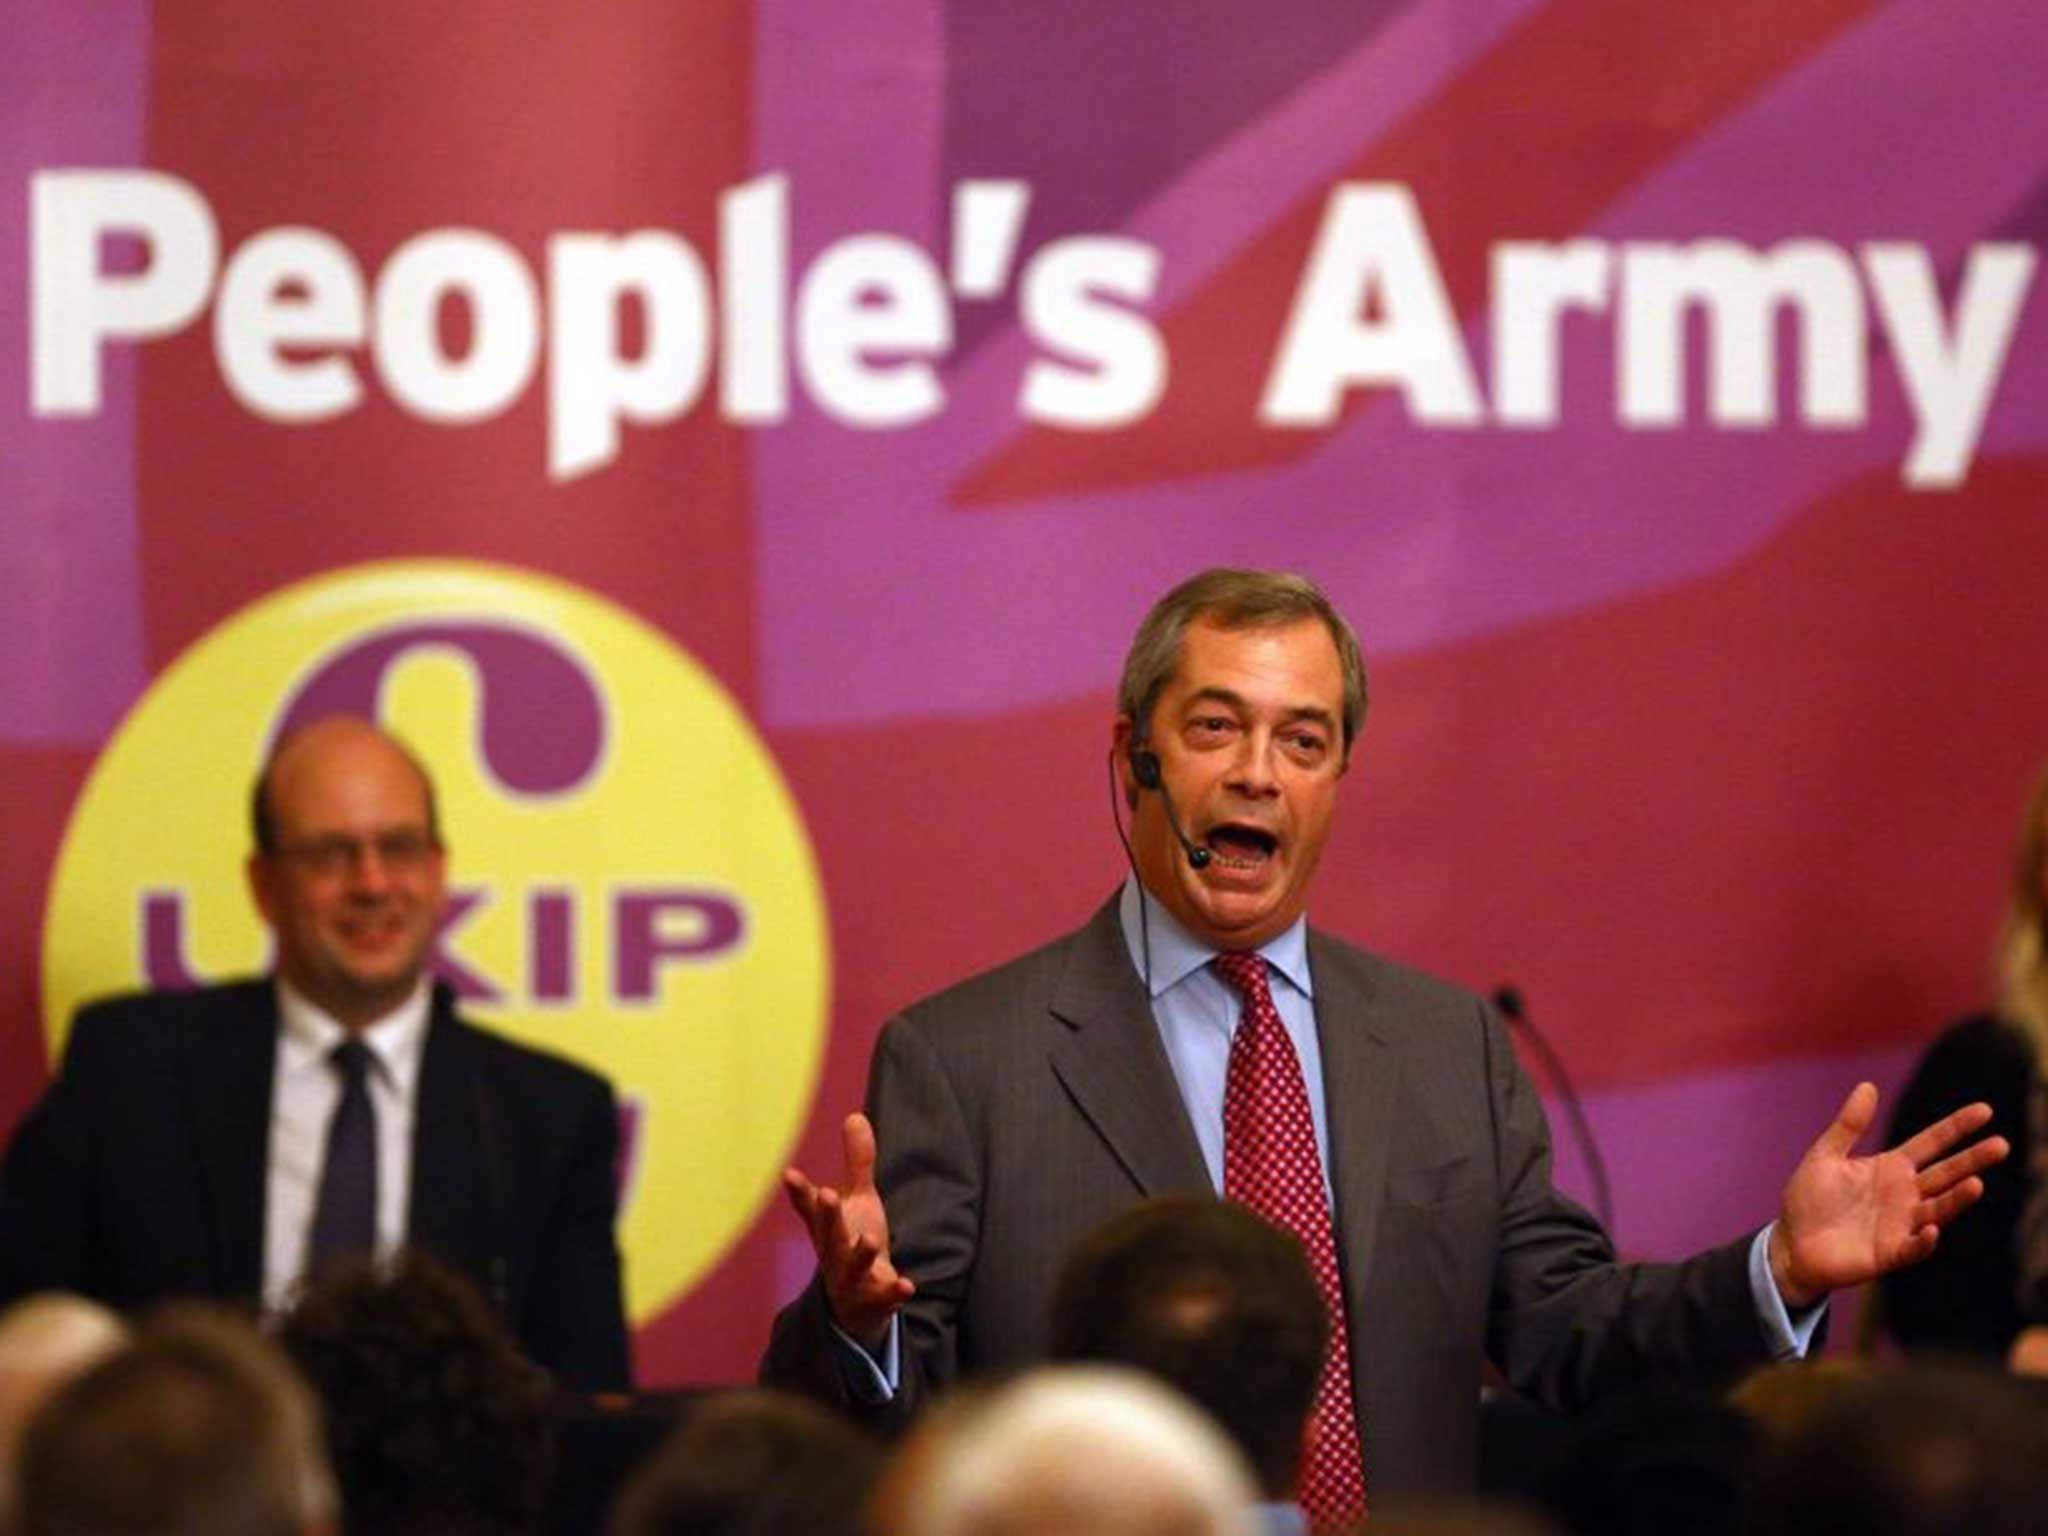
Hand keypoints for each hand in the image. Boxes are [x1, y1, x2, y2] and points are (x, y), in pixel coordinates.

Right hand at [782, 1112, 914, 1352]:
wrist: (857, 1306)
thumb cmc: (853, 1243)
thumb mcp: (858, 1202)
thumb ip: (857, 1163)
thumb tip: (855, 1115)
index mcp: (828, 1229)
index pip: (812, 1208)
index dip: (801, 1192)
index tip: (789, 1174)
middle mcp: (835, 1253)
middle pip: (829, 1234)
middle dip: (828, 1216)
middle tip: (827, 1194)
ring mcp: (852, 1279)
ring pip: (853, 1266)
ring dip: (860, 1253)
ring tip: (870, 1239)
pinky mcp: (873, 1300)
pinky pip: (883, 1297)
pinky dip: (893, 1292)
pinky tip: (907, 1285)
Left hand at [1769, 1082, 2007, 1308]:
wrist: (1790, 1242)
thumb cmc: (1810, 1199)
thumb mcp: (1826, 1155)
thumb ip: (1849, 1125)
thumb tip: (1868, 1085)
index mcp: (1891, 1167)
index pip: (1931, 1143)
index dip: (1956, 1127)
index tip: (1985, 1110)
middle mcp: (1904, 1195)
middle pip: (1945, 1174)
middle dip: (1972, 1160)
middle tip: (2001, 1145)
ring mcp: (1901, 1224)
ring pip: (1938, 1209)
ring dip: (1957, 1199)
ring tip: (1976, 1184)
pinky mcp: (1890, 1253)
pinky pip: (1914, 1246)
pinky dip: (1924, 1240)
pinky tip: (1931, 1228)